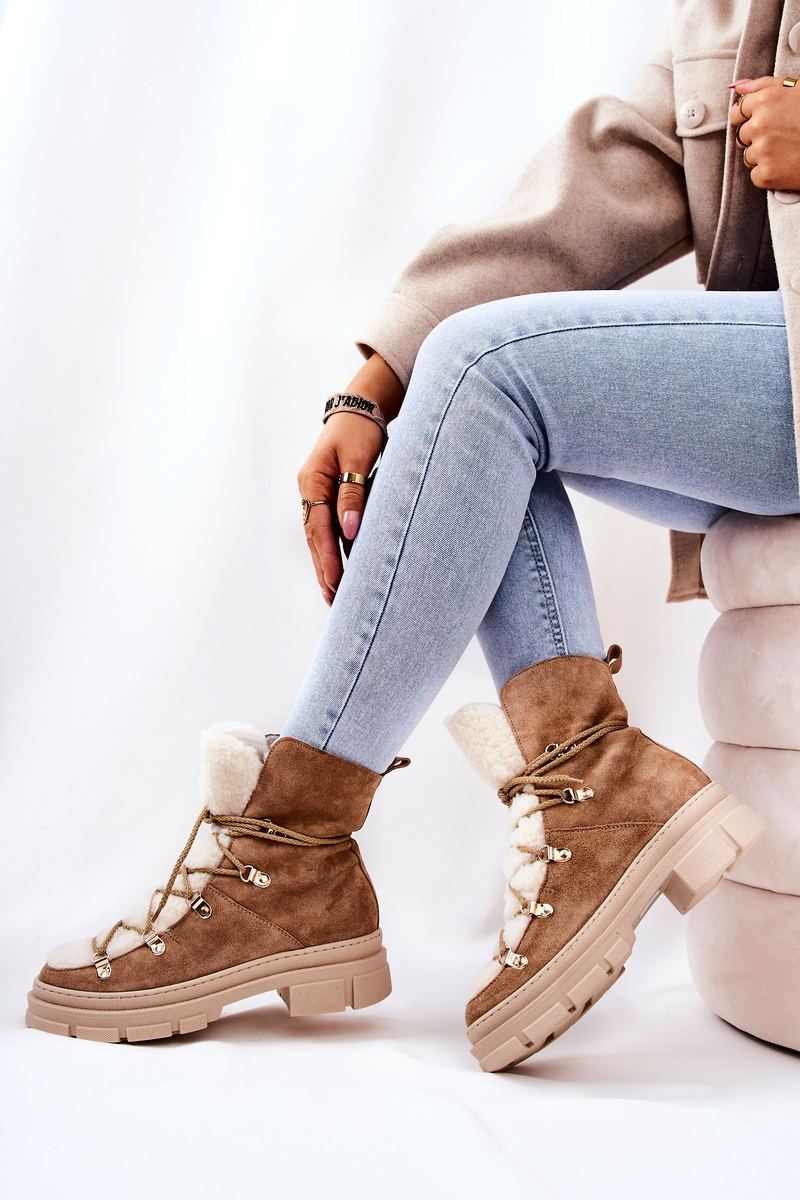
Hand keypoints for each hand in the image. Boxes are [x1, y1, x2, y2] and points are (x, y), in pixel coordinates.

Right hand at [297, 353, 404, 604]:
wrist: (359, 409)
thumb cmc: (361, 430)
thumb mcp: (359, 457)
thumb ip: (354, 493)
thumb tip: (350, 530)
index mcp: (312, 480)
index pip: (320, 527)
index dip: (328, 557)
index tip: (336, 581)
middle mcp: (308, 489)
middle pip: (315, 538)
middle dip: (324, 570)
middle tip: (334, 600)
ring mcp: (314, 494)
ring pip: (319, 537)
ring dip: (326, 565)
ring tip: (334, 594)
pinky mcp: (326, 496)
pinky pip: (326, 529)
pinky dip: (332, 550)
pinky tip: (339, 570)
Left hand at [730, 76, 799, 190]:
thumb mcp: (796, 89)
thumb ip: (763, 85)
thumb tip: (736, 86)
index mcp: (765, 101)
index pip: (736, 113)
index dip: (747, 118)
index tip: (762, 123)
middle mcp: (760, 125)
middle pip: (741, 136)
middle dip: (756, 137)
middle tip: (782, 137)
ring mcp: (762, 151)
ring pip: (748, 156)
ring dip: (763, 156)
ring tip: (787, 150)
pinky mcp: (766, 174)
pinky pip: (756, 175)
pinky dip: (768, 173)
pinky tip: (786, 164)